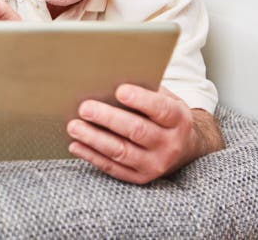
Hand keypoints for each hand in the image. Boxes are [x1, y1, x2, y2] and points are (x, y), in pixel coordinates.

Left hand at [66, 85, 223, 184]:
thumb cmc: (164, 114)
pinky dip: (92, 156)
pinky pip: (113, 168)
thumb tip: (111, 78)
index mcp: (178, 119)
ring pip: (121, 152)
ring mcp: (156, 164)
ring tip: (74, 126)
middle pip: (137, 131)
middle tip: (84, 108)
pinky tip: (76, 145)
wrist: (184, 147)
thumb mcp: (165, 99)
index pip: (160, 109)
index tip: (119, 91)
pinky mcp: (140, 178)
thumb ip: (145, 90)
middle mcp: (170, 144)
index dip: (140, 100)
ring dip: (94, 139)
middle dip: (108, 118)